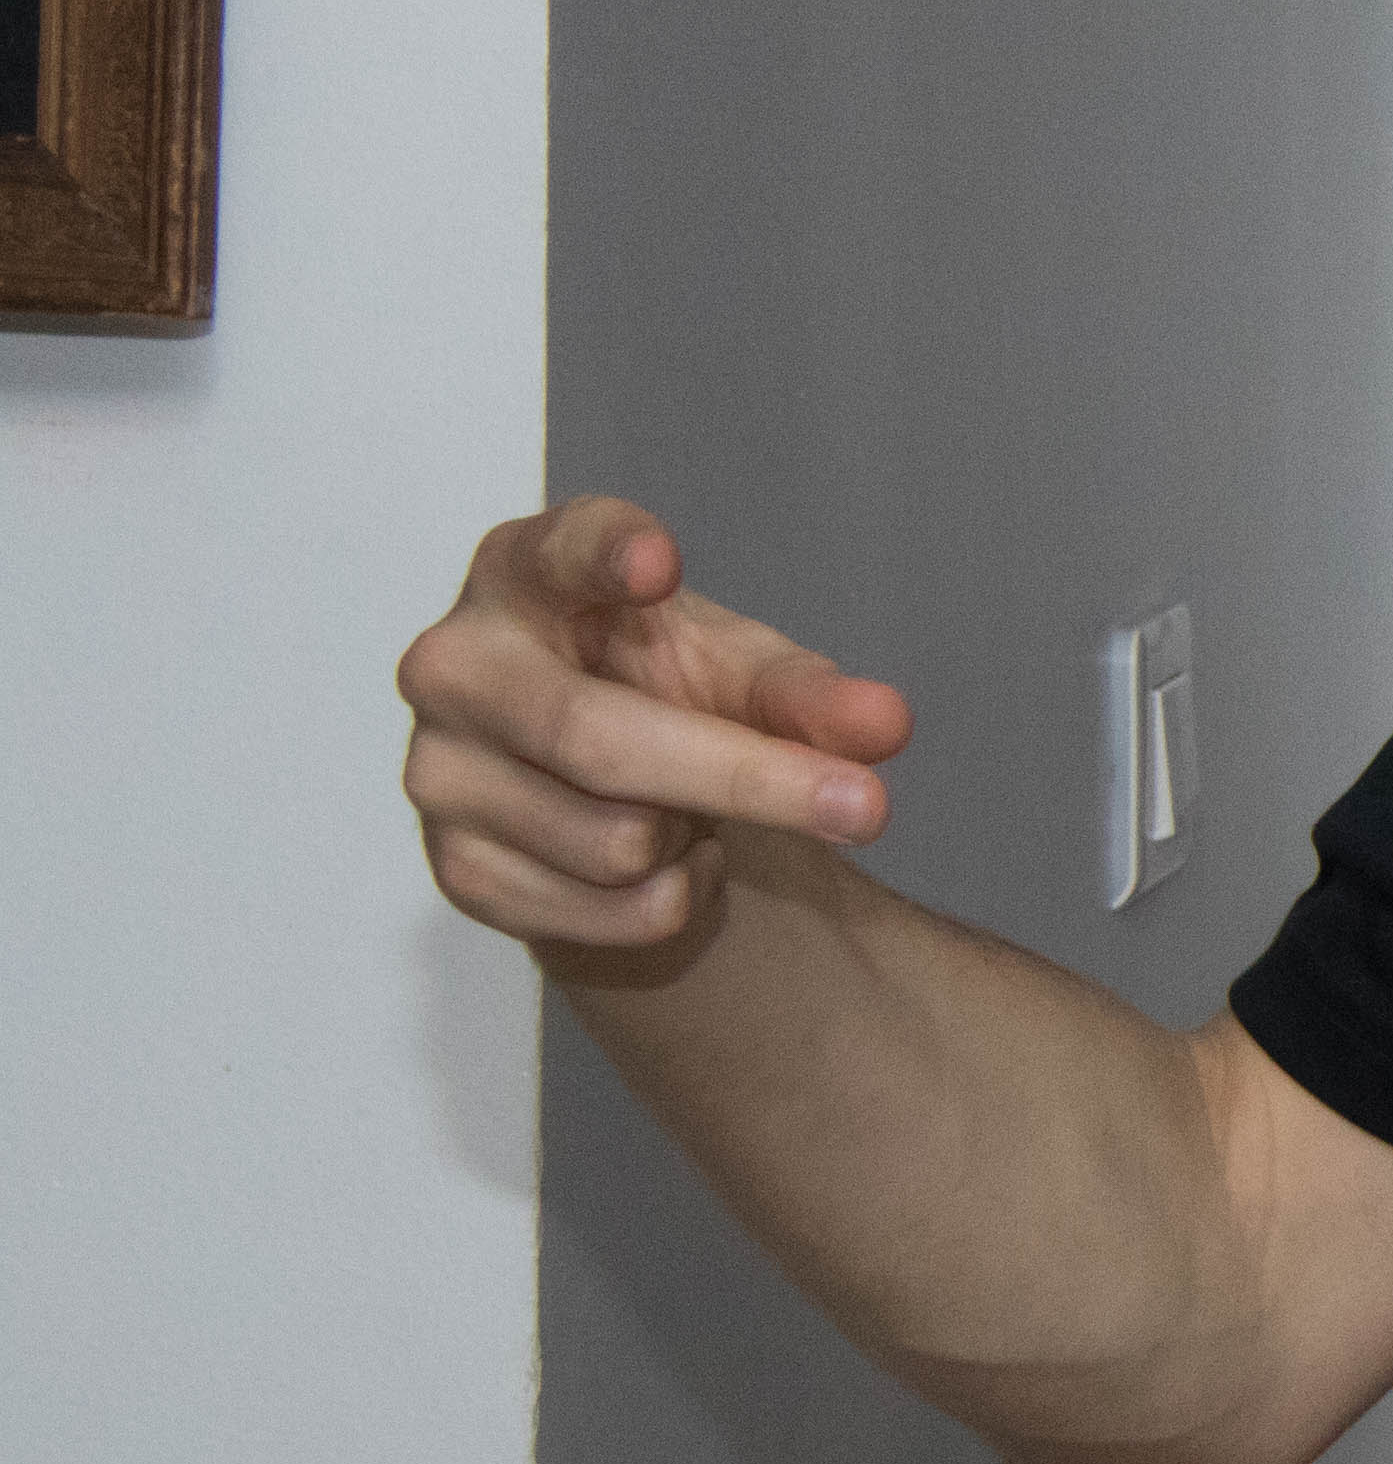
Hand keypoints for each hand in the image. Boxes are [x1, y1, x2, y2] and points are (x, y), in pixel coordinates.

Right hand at [398, 498, 911, 959]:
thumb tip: (883, 724)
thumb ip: (808, 695)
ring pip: (615, 842)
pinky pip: (611, 910)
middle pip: (600, 740)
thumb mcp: (739, 673)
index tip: (660, 561)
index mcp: (525, 575)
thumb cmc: (660, 688)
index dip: (606, 554)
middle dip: (748, 780)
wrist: (599, 790)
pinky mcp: (457, 869)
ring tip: (690, 808)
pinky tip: (659, 858)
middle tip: (869, 808)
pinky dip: (673, 898)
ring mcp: (440, 772)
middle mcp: (457, 665)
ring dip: (695, 838)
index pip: (559, 553)